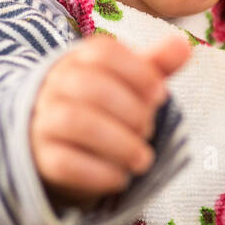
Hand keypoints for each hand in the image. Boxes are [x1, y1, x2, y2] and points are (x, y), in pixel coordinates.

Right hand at [30, 33, 190, 208]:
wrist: (62, 149)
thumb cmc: (105, 110)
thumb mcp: (131, 85)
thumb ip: (156, 67)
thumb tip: (184, 46)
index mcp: (78, 60)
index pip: (103, 52)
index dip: (138, 71)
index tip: (160, 94)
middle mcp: (54, 86)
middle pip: (90, 85)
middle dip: (130, 110)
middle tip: (149, 130)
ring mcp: (42, 121)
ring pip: (75, 122)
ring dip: (118, 142)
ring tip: (143, 159)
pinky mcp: (40, 158)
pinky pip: (64, 162)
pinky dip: (98, 171)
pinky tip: (121, 178)